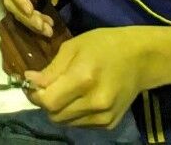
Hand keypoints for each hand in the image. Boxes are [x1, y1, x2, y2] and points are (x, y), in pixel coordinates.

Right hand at [0, 0, 59, 36]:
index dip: (20, 0)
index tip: (31, 12)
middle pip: (11, 0)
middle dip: (27, 16)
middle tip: (43, 28)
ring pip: (16, 7)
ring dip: (31, 20)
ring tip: (47, 29)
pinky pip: (24, 6)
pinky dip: (34, 16)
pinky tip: (46, 23)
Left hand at [25, 27, 170, 128]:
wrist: (140, 59)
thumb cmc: (104, 45)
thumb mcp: (73, 47)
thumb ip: (51, 69)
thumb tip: (29, 80)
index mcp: (84, 79)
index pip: (48, 101)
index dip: (35, 94)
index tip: (32, 83)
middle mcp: (95, 103)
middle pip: (54, 115)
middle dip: (45, 102)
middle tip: (47, 86)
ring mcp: (104, 116)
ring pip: (66, 122)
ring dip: (58, 109)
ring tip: (65, 90)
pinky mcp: (110, 124)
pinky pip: (80, 124)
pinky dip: (73, 114)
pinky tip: (80, 97)